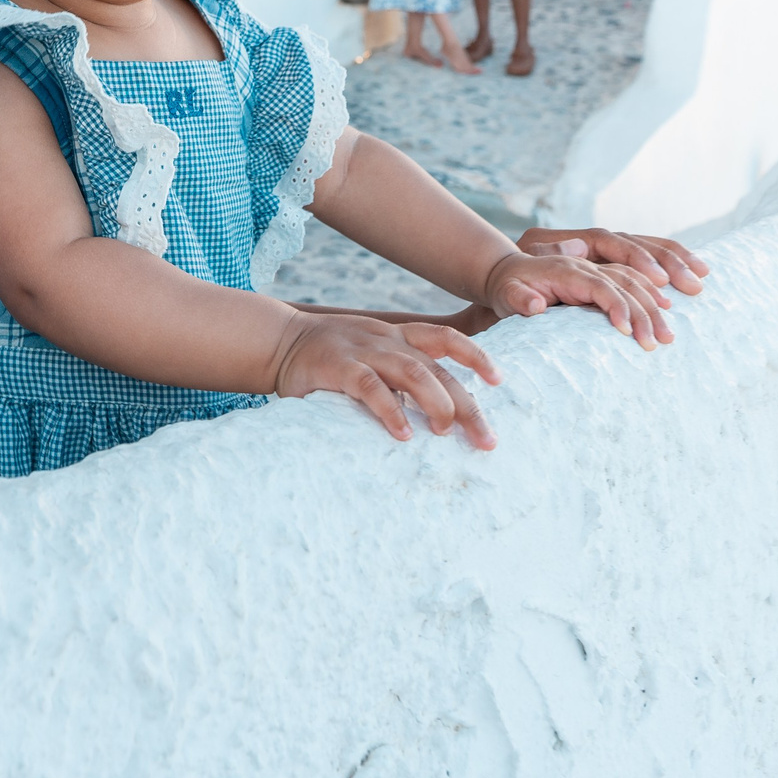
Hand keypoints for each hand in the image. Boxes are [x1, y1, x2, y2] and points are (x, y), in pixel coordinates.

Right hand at [273, 313, 501, 448]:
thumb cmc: (330, 360)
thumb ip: (397, 379)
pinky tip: (402, 434)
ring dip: (434, 403)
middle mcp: (386, 341)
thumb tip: (437, 416)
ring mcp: (362, 351)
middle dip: (466, 404)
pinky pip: (370, 386)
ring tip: (445, 432)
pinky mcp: (337, 367)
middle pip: (437, 369)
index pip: (445, 339)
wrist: (279, 342)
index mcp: (398, 337)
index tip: (499, 380)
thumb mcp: (370, 357)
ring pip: (411, 372)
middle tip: (486, 439)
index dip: (475, 357)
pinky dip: (389, 410)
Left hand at [517, 226, 708, 295]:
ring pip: (644, 248)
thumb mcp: (508, 294)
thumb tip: (537, 305)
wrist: (504, 282)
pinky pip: (645, 260)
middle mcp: (586, 241)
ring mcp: (599, 251)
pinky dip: (669, 267)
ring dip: (674, 263)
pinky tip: (694, 277)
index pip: (604, 243)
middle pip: (632, 242)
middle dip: (665, 263)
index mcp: (563, 242)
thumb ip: (519, 297)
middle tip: (694, 286)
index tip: (656, 284)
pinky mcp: (610, 263)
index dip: (631, 262)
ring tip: (703, 279)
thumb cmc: (507, 292)